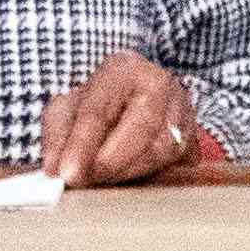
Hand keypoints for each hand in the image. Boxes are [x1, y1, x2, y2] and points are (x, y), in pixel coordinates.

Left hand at [35, 49, 202, 186]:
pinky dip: (149, 176)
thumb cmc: (98, 103)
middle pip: (140, 127)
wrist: (135, 98)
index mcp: (123, 69)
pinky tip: (127, 178)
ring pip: (161, 150)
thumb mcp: (68, 109)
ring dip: (127, 172)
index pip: (99, 110)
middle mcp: (160, 83)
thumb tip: (55, 168)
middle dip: (110, 162)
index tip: (67, 174)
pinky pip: (176, 164)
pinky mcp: (194, 138)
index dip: (81, 144)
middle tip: (85, 181)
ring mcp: (183, 110)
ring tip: (102, 179)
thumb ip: (57, 135)